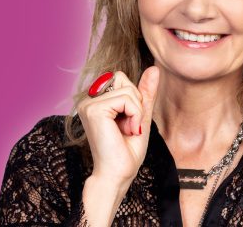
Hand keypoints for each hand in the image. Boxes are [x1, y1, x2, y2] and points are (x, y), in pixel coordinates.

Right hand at [76, 66, 159, 185]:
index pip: (121, 79)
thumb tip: (154, 68)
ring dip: (136, 111)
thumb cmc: (127, 151)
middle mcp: (88, 100)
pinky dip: (135, 114)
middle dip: (135, 101)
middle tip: (129, 126)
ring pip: (127, 89)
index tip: (128, 123)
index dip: (134, 99)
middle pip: (122, 78)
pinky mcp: (94, 109)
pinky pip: (127, 98)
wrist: (118, 174)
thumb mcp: (141, 115)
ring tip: (127, 130)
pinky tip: (126, 130)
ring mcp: (88, 104)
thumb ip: (145, 92)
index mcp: (95, 101)